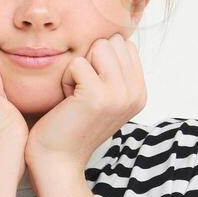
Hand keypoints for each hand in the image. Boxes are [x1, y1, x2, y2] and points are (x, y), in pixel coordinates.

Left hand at [27, 34, 145, 173]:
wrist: (57, 160)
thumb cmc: (71, 125)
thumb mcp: (103, 96)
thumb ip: (115, 70)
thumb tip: (113, 36)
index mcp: (140, 92)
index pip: (124, 45)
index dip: (100, 60)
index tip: (91, 89)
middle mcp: (135, 93)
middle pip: (112, 42)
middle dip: (90, 60)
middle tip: (81, 91)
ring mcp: (120, 95)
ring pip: (98, 47)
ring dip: (79, 67)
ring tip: (75, 94)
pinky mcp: (98, 96)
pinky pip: (77, 62)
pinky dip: (65, 79)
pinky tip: (67, 102)